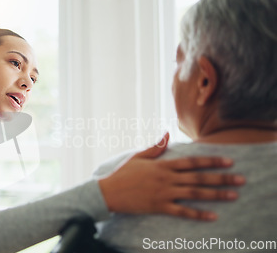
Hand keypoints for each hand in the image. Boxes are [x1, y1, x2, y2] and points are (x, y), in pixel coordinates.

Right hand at [97, 132, 244, 220]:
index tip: (229, 161)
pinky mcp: (159, 206)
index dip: (212, 161)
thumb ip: (155, 147)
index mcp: (163, 165)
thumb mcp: (138, 157)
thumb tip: (167, 133)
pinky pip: (182, 211)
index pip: (192, 162)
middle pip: (199, 178)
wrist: (108, 192)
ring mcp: (163, 193)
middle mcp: (166, 178)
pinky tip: (212, 216)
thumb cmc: (122, 173)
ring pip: (195, 194)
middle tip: (241, 179)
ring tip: (233, 195)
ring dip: (216, 195)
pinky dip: (198, 214)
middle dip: (222, 178)